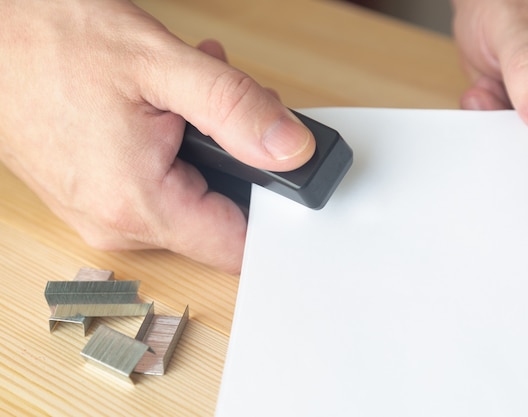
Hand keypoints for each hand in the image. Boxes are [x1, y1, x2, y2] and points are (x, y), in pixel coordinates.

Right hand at [0, 0, 314, 272]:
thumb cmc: (48, 43)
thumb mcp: (159, 65)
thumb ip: (235, 109)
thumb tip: (292, 150)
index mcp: (139, 204)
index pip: (237, 247)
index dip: (274, 215)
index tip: (288, 180)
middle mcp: (119, 223)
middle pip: (217, 218)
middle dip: (238, 163)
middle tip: (230, 109)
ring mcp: (104, 214)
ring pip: (189, 198)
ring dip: (205, 149)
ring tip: (186, 98)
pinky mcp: (97, 198)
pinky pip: (156, 188)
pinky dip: (173, 150)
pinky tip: (165, 108)